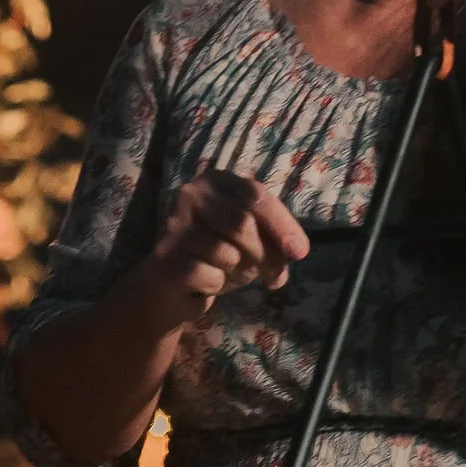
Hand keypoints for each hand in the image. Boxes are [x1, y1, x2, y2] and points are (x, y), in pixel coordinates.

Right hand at [147, 170, 310, 312]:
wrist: (169, 282)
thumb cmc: (216, 253)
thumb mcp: (251, 239)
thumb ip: (274, 239)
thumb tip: (296, 251)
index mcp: (215, 180)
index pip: (255, 194)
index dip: (282, 224)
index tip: (299, 253)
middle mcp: (190, 193)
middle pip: (243, 223)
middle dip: (265, 255)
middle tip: (272, 276)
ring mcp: (174, 223)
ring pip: (228, 253)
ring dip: (239, 272)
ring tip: (228, 272)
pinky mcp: (165, 256)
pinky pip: (211, 276)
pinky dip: (216, 285)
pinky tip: (204, 281)